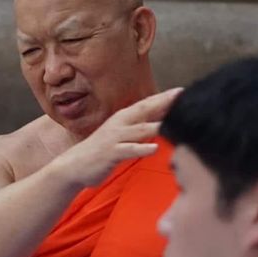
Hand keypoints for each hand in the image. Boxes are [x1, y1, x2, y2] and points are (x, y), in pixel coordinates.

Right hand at [54, 88, 181, 190]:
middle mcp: (120, 124)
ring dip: (157, 125)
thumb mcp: (121, 135)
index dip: (164, 97)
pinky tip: (154, 148)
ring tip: (175, 121)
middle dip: (164, 103)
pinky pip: (128, 150)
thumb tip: (160, 122)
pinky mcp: (111, 153)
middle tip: (183, 96)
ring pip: (139, 130)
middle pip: (145, 110)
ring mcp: (115, 138)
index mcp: (123, 118)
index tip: (183, 91)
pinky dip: (141, 149)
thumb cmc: (101, 150)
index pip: (147, 104)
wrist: (74, 165)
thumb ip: (138, 128)